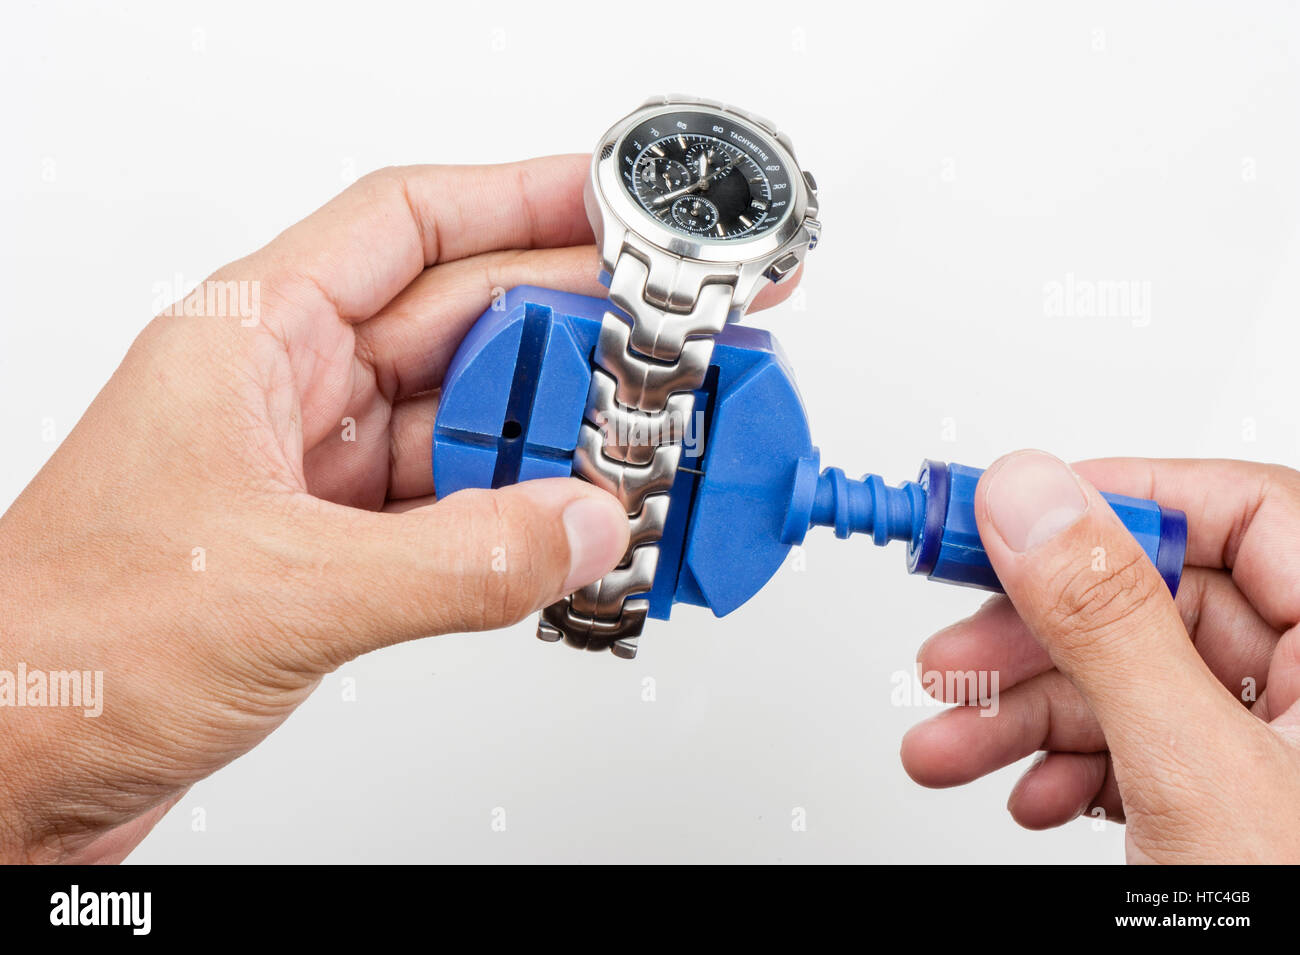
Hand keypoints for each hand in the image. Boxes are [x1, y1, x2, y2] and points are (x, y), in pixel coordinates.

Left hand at [0, 155, 800, 862]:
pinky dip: (522, 518)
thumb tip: (580, 524)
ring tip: (644, 444)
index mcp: (252, 342)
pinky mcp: (334, 549)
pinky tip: (577, 526)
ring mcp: (316, 474)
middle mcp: (288, 395)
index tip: (616, 204)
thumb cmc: (63, 653)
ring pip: (469, 422)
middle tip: (672, 338)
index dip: (522, 198)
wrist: (5, 772)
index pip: (408, 225)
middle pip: (463, 324)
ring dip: (556, 436)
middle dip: (574, 328)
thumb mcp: (283, 591)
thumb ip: (456, 559)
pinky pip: (458, 507)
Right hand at [901, 450, 1299, 862]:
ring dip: (1024, 714)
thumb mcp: (1199, 774)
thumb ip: (1110, 622)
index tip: (1005, 516)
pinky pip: (1136, 745)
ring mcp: (1279, 746)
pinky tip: (1029, 794)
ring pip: (1129, 681)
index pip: (1239, 511)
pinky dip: (1067, 766)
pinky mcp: (1235, 796)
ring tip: (948, 746)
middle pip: (1156, 602)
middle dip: (1034, 638)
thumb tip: (1032, 498)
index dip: (1113, 500)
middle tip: (948, 648)